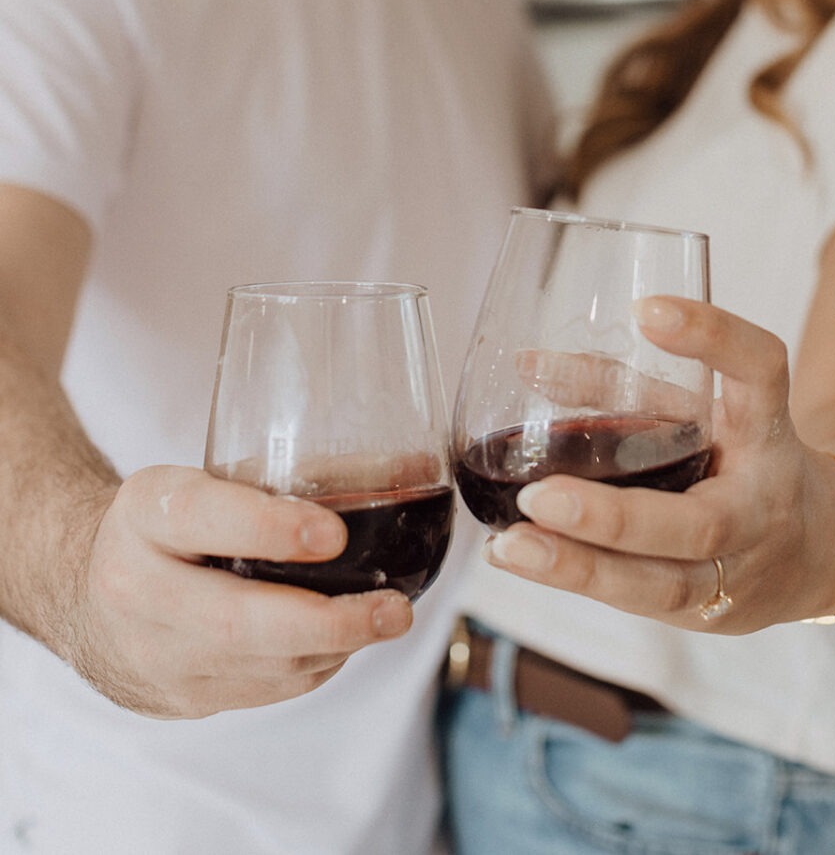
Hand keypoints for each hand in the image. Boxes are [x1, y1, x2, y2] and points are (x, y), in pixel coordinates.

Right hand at [65, 466, 412, 716]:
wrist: (84, 593)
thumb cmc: (167, 524)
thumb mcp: (206, 478)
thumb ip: (293, 475)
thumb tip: (415, 468)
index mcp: (145, 513)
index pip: (199, 517)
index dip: (267, 527)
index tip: (332, 532)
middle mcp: (138, 588)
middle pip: (236, 619)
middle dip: (328, 619)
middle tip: (394, 609)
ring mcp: (155, 657)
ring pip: (260, 666)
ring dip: (335, 647)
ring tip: (387, 618)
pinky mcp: (180, 700)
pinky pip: (262, 691)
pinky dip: (312, 667)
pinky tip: (340, 641)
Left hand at [482, 297, 834, 633]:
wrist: (820, 551)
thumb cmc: (741, 460)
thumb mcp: (702, 411)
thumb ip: (623, 387)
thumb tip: (527, 364)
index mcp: (768, 432)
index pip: (761, 372)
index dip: (713, 338)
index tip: (647, 308)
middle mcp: (760, 507)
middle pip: (698, 523)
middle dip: (613, 517)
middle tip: (540, 496)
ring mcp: (738, 574)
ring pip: (661, 584)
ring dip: (580, 569)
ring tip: (512, 547)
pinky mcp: (707, 615)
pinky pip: (639, 602)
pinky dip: (577, 582)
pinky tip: (520, 559)